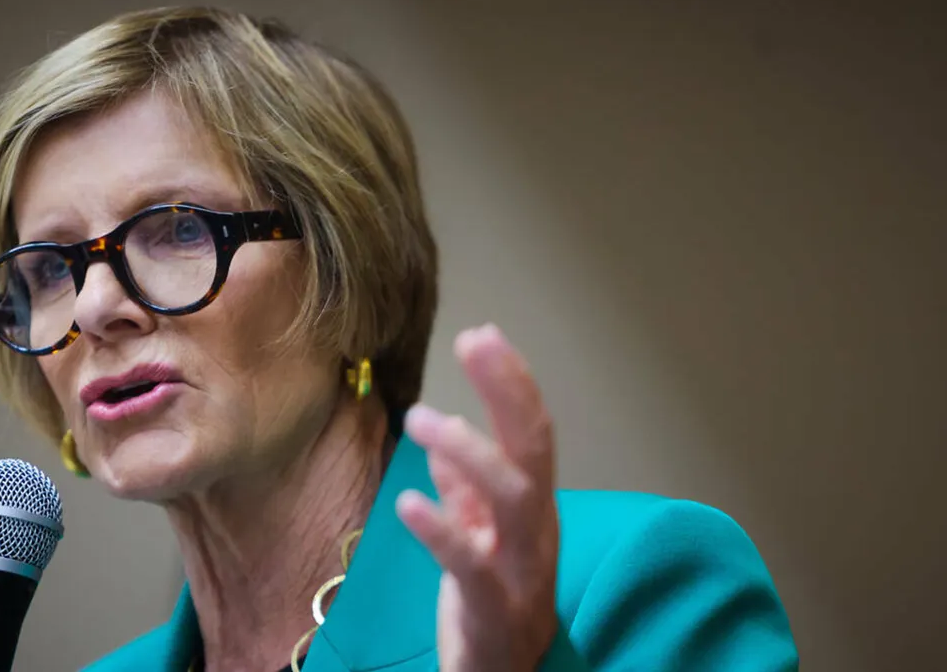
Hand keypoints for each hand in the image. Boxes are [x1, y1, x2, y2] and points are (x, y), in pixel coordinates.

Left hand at [397, 324, 559, 671]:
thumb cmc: (492, 602)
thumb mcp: (478, 536)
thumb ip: (464, 491)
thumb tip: (442, 439)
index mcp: (532, 508)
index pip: (533, 433)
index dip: (512, 382)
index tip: (483, 335)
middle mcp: (536, 531)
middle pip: (534, 451)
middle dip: (508, 391)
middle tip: (474, 343)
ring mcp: (521, 570)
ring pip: (514, 500)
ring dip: (471, 451)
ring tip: (422, 418)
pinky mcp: (495, 610)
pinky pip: (472, 565)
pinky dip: (443, 530)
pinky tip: (410, 501)